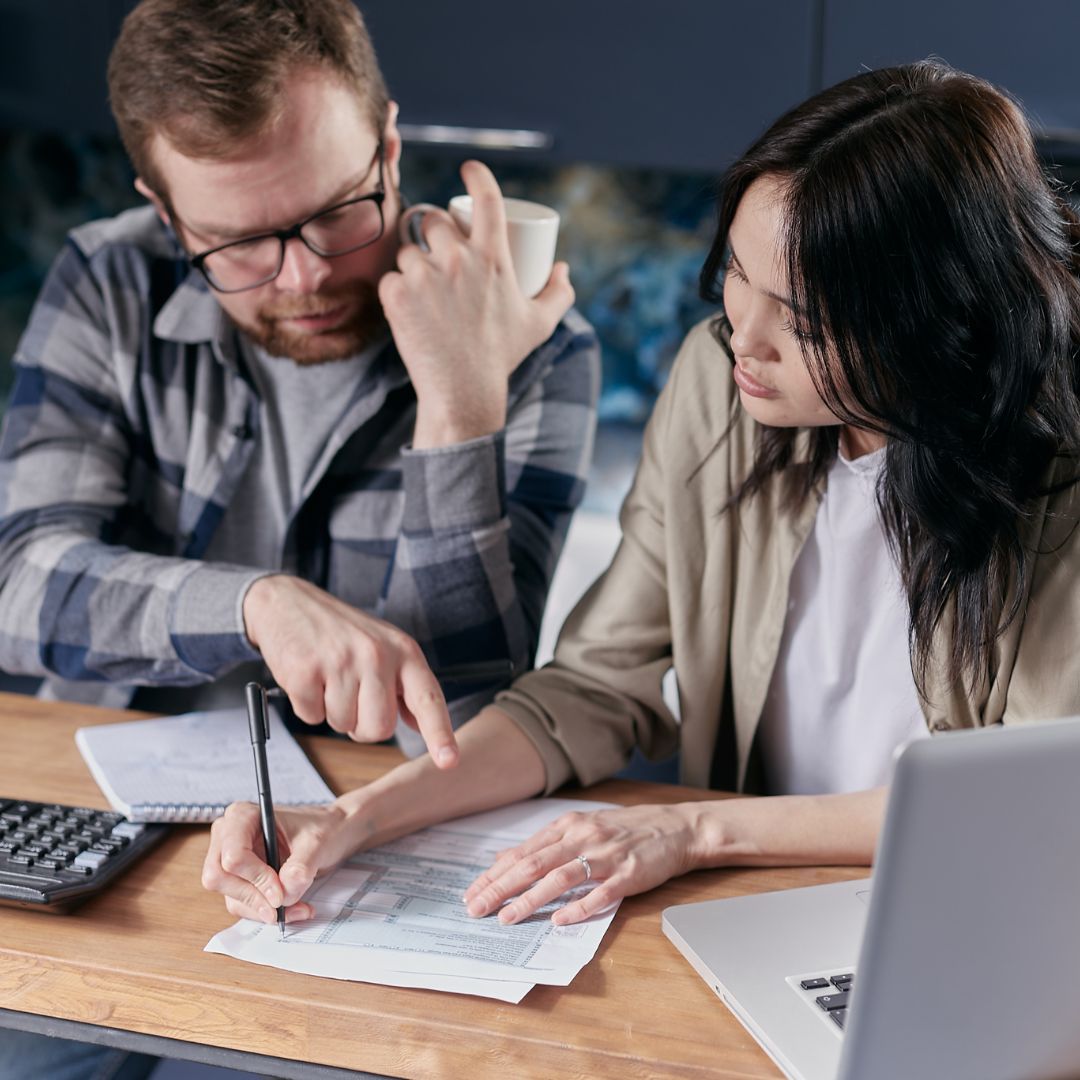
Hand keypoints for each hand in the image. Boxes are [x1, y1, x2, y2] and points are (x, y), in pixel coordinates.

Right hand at [202, 800, 359, 922]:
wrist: (331, 834)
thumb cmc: (322, 828)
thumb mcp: (317, 843)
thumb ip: (300, 868)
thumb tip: (283, 895)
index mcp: (243, 816)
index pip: (233, 855)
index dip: (256, 878)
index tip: (280, 893)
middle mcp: (228, 836)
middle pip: (219, 878)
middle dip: (253, 897)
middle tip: (282, 906)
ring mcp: (230, 859)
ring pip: (231, 896)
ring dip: (263, 909)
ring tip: (298, 907)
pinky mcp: (239, 879)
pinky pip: (242, 904)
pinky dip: (265, 911)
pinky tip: (292, 908)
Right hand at [242, 574, 457, 765]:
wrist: (289, 601)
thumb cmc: (341, 631)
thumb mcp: (385, 647)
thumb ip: (404, 685)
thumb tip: (421, 724)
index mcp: (404, 651)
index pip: (428, 698)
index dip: (440, 733)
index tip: (449, 761)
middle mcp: (377, 655)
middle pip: (379, 728)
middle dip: (362, 725)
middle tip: (351, 696)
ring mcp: (341, 661)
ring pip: (343, 725)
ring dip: (332, 712)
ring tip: (328, 678)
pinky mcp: (306, 670)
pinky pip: (312, 717)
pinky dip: (308, 706)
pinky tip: (309, 677)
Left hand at [379, 160, 574, 447]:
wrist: (463, 392)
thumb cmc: (502, 356)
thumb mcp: (539, 324)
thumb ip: (559, 293)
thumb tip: (562, 268)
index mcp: (493, 258)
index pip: (487, 199)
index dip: (477, 175)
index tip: (469, 169)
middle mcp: (458, 259)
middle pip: (434, 221)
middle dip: (434, 233)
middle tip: (437, 257)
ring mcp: (425, 276)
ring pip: (408, 251)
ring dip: (413, 265)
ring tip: (424, 293)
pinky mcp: (397, 295)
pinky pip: (390, 279)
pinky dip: (396, 292)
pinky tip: (407, 309)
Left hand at [463, 803, 700, 925]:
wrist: (675, 827)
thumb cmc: (625, 830)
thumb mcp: (581, 827)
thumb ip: (544, 844)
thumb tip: (503, 859)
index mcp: (568, 826)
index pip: (522, 853)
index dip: (494, 875)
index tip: (471, 893)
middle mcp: (582, 836)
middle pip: (533, 864)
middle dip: (501, 888)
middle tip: (476, 909)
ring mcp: (605, 855)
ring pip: (560, 877)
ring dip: (530, 899)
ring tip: (508, 918)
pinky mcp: (628, 874)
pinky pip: (600, 893)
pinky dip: (578, 908)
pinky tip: (560, 921)